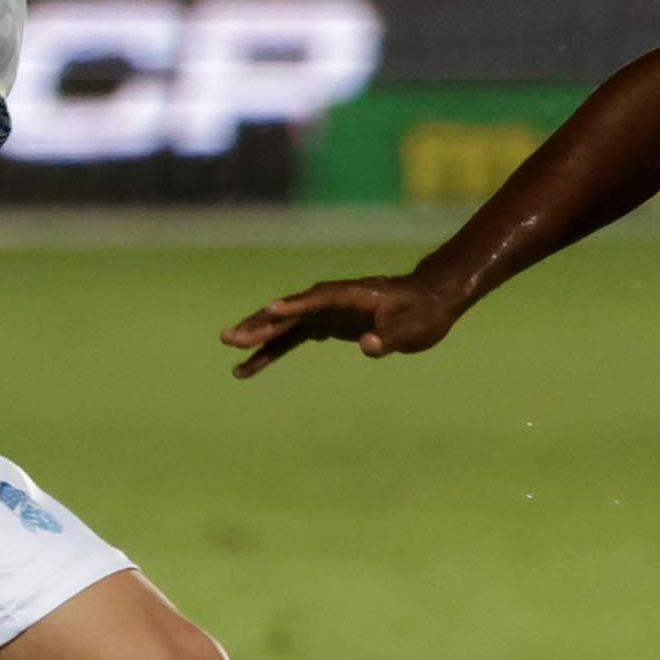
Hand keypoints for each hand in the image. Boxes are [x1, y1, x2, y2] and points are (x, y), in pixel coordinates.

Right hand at [222, 272, 462, 378]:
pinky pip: (292, 338)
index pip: (319, 299)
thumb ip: (389, 338)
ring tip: (229, 349)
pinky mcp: (325, 324)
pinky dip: (272, 349)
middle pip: (291, 311)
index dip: (296, 305)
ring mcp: (326, 311)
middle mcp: (333, 300)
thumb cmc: (423, 313)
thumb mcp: (412, 329)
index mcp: (353, 295)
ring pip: (285, 324)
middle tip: (229, 337)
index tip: (270, 311)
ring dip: (258, 335)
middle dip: (261, 324)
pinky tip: (249, 365)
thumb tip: (367, 347)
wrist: (429, 302)